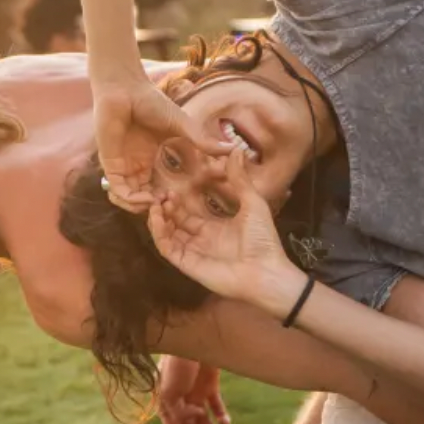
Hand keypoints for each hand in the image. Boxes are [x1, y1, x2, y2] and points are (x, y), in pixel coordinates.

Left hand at [92, 73, 228, 211]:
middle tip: (169, 206)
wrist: (126, 88)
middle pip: (142, 198)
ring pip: (127, 199)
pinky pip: (117, 190)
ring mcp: (122, 165)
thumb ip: (203, 141)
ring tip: (157, 204)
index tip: (180, 198)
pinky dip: (130, 200)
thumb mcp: (183, 127)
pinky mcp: (110, 163)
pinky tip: (146, 199)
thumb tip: (233, 148)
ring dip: (142, 208)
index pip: (156, 189)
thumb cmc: (151, 102)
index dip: (167, 199)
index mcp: (149, 160)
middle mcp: (135, 166)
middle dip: (155, 207)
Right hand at [145, 150, 292, 303]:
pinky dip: (158, 233)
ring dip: (158, 219)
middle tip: (159, 194)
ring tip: (156, 203)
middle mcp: (200, 240)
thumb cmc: (262, 240)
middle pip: (174, 222)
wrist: (267, 272)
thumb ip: (240, 180)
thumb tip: (237, 151)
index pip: (188, 213)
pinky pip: (167, 248)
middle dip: (165, 208)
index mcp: (215, 228)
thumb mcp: (253, 204)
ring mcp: (192, 252)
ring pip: (166, 234)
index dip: (177, 201)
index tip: (170, 187)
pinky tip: (158, 217)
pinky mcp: (187, 264)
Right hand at [155, 356, 229, 423]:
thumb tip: (192, 422)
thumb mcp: (170, 390)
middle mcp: (179, 401)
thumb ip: (176, 412)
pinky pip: (215, 405)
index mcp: (166, 403)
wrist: (194, 336)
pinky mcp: (209, 384)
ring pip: (204, 419)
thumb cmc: (177, 362)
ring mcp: (194, 392)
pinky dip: (221, 416)